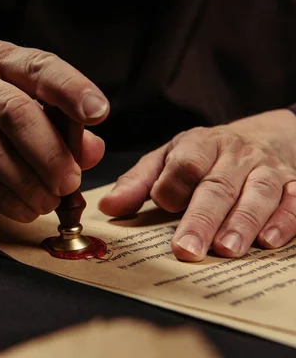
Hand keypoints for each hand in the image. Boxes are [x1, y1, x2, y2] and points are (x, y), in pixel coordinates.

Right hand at [0, 40, 108, 221]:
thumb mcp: (27, 103)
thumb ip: (63, 125)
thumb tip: (93, 152)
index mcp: (2, 59)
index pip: (40, 68)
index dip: (71, 89)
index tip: (99, 113)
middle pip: (15, 112)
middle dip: (49, 151)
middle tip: (71, 181)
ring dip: (27, 181)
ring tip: (50, 201)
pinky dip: (5, 197)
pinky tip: (26, 209)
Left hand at [99, 109, 295, 261]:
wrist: (258, 137)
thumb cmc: (202, 156)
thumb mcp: (166, 159)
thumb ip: (138, 183)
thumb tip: (108, 206)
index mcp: (200, 144)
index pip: (185, 163)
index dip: (173, 184)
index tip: (163, 205)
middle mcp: (235, 154)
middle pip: (217, 185)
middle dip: (202, 218)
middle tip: (187, 249)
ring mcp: (267, 169)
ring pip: (257, 194)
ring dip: (242, 223)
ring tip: (227, 249)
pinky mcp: (293, 184)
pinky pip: (295, 201)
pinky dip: (284, 221)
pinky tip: (269, 241)